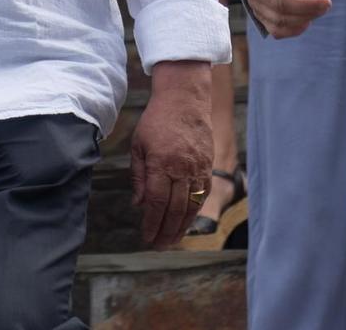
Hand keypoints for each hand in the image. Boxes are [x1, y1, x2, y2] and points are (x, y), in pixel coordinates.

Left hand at [130, 60, 213, 248]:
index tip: (147, 237)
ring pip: (191, 205)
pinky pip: (202, 194)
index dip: (151, 223)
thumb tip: (138, 204)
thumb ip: (138, 176)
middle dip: (166, 231)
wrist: (185, 99)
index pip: (155, 202)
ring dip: (182, 227)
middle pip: (174, 209)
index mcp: (160, 163)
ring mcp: (197, 168)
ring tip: (172, 240)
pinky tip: (187, 221)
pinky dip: (195, 211)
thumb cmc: (157, 120)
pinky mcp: (208, 165)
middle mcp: (181, 168)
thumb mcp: (138, 145)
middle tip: (159, 246)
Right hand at [238, 0, 330, 37]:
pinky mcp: (260, 15)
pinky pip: (275, 29)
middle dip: (305, 5)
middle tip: (327, 2)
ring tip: (321, 8)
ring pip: (278, 18)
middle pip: (277, 2)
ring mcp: (254, 2)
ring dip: (303, 17)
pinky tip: (308, 21)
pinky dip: (293, 30)